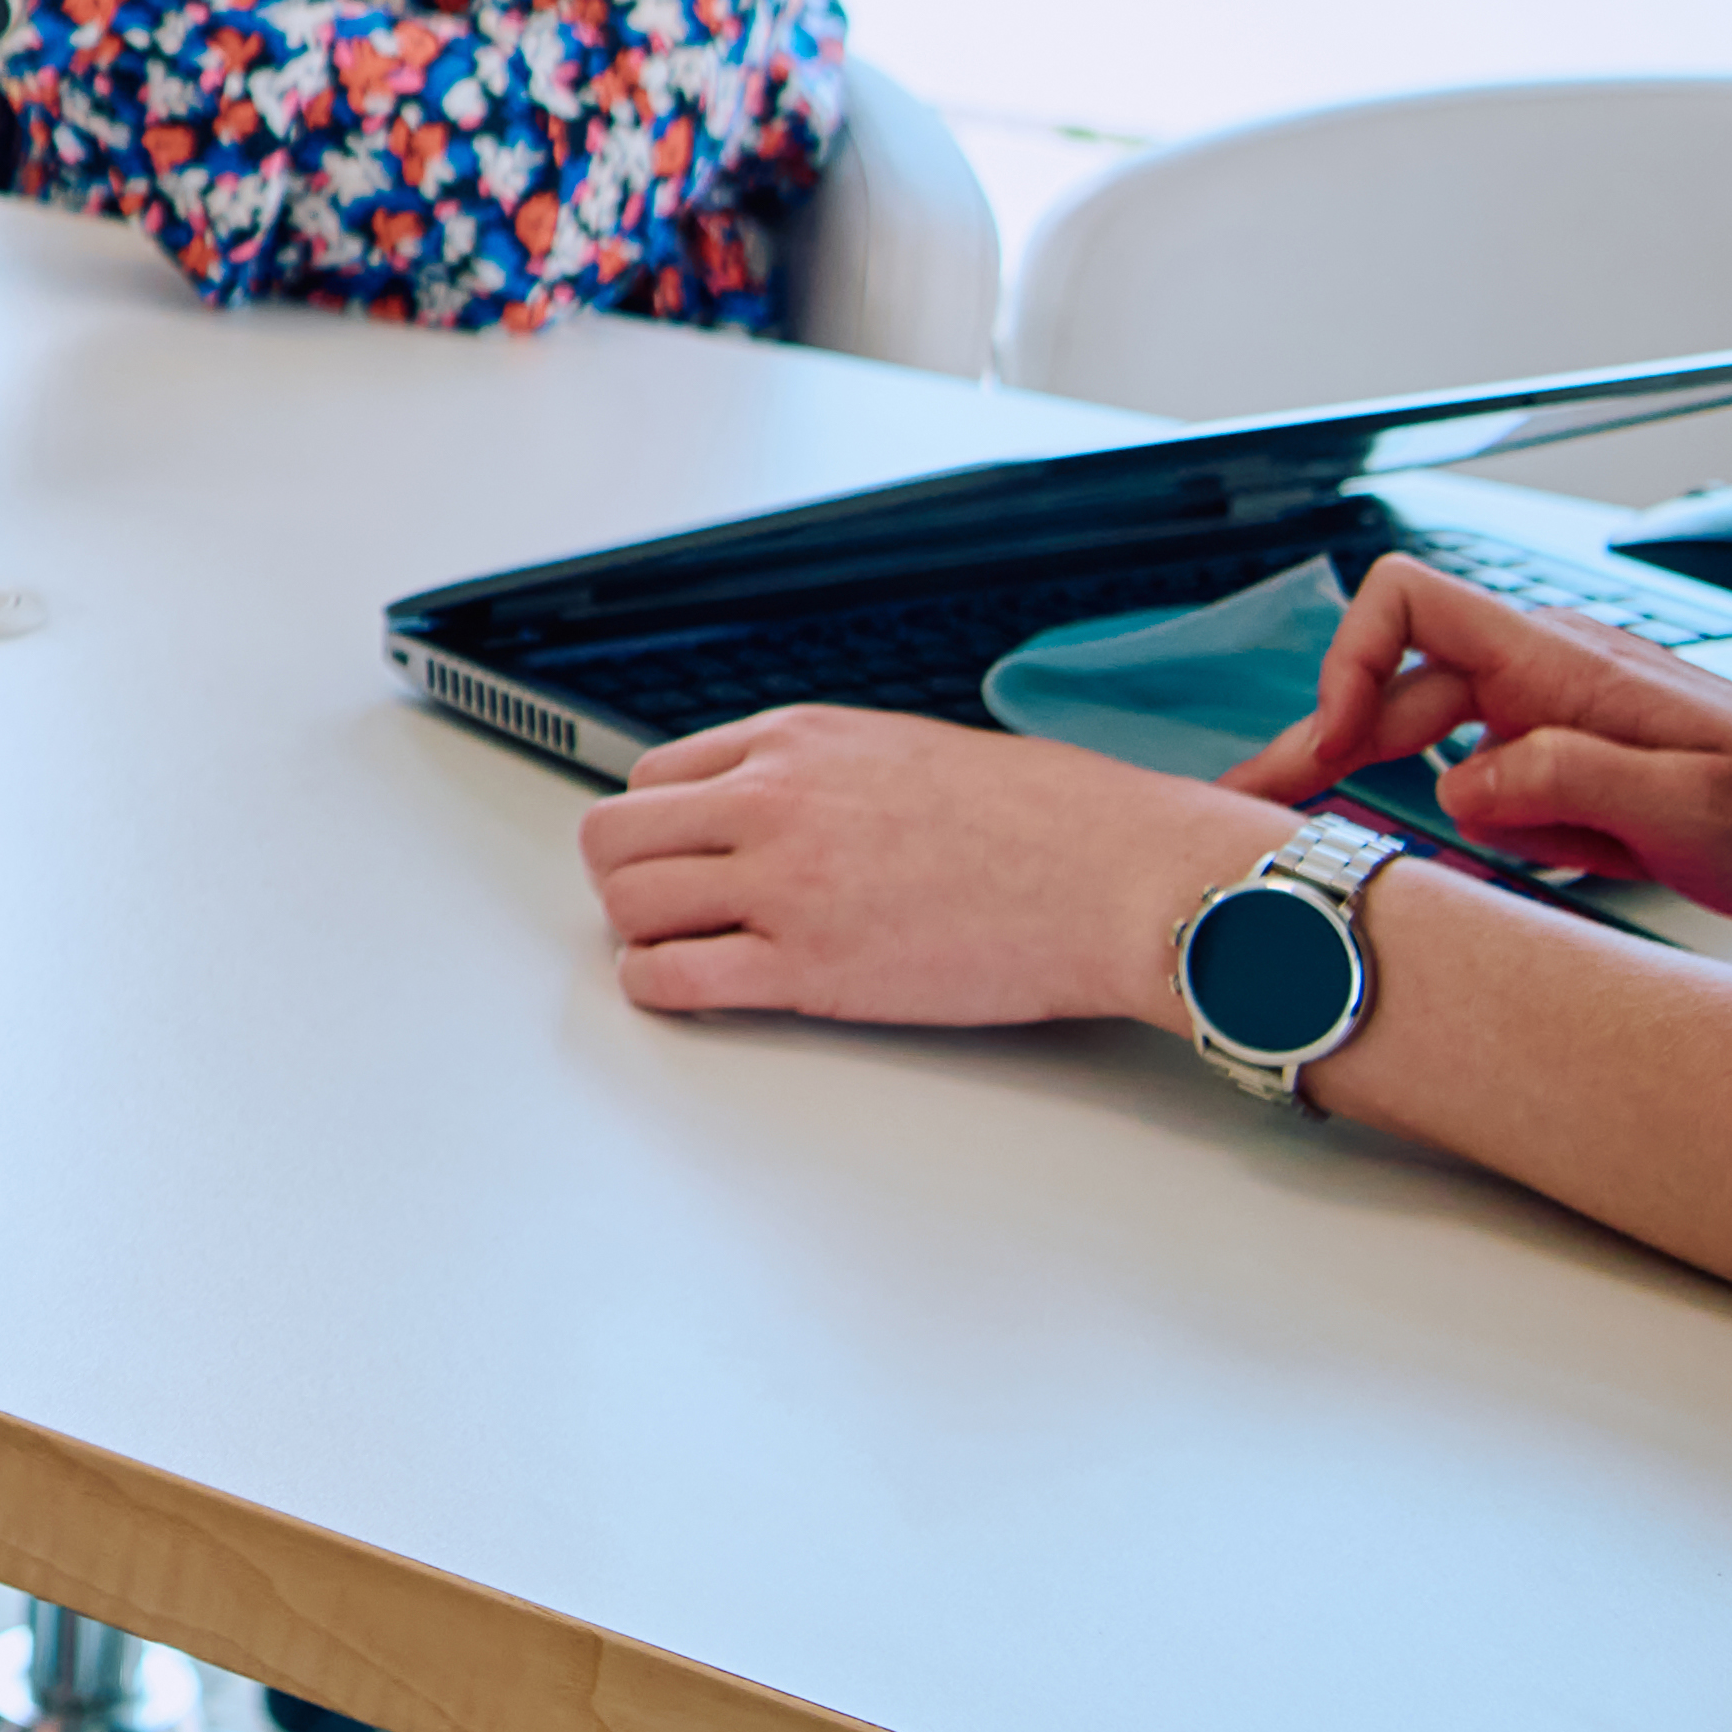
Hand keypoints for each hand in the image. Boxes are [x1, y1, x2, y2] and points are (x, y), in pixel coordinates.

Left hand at [578, 707, 1270, 1031]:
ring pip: (628, 901)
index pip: (652, 776)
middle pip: (614, 836)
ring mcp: (783, 884)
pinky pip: (672, 978)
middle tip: (659, 908)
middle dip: (625, 876)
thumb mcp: (904, 751)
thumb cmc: (1047, 819)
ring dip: (637, 932)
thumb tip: (770, 802)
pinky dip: (656, 988)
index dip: (658, 826)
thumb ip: (819, 771)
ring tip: (679, 951)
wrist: (1117, 877)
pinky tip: (683, 990)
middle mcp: (771, 801)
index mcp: (795, 741)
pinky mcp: (805, 967)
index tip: (674, 856)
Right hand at [1228, 557, 1731, 921]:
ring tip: (1367, 841)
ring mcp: (1560, 718)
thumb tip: (1457, 785)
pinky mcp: (1577, 763)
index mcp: (1562, 665)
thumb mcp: (1686, 805)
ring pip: (1438, 746)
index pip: (1408, 603)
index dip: (1348, 658)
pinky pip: (1491, 783)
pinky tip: (1501, 862)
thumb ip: (1562, 779)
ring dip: (1406, 795)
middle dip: (1325, 744)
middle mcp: (1549, 677)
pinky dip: (1476, 824)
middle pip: (1398, 689)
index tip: (1329, 740)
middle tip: (1264, 806)